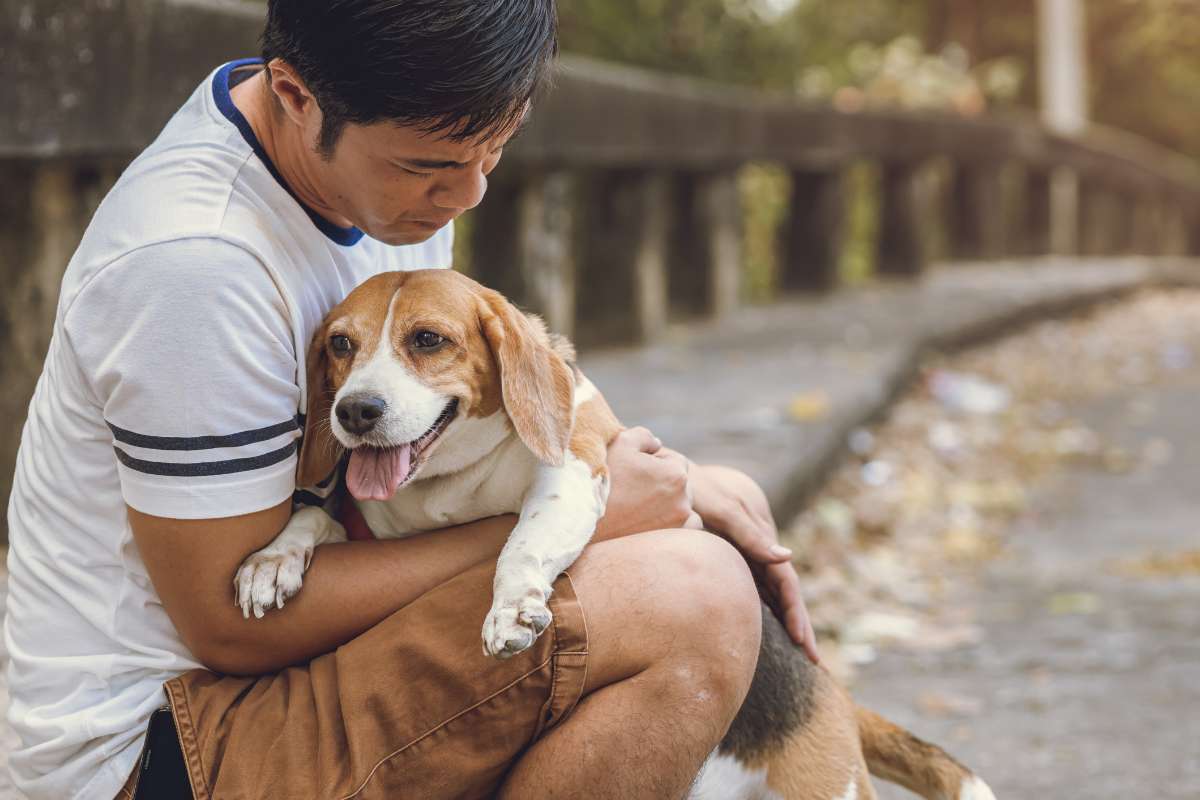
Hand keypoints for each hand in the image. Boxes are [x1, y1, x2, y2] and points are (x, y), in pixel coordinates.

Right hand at [594, 427, 698, 540]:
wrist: (579, 515)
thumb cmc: (601, 476)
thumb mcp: (621, 442)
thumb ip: (645, 436)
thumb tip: (656, 445)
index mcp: (676, 474)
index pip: (674, 461)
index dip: (653, 461)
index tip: (633, 469)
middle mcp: (683, 501)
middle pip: (679, 485)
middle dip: (662, 482)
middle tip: (632, 487)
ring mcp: (677, 525)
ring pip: (683, 507)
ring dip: (671, 504)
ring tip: (642, 506)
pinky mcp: (668, 543)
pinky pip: (685, 530)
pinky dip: (675, 525)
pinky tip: (653, 522)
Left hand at [689, 464, 819, 663]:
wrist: (673, 476)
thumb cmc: (695, 490)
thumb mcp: (721, 509)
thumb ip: (750, 533)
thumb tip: (787, 557)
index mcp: (760, 538)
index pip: (786, 583)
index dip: (796, 612)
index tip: (801, 642)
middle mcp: (757, 549)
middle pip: (785, 592)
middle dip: (800, 624)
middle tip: (814, 659)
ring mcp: (745, 554)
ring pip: (772, 593)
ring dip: (787, 620)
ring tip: (799, 651)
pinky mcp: (730, 558)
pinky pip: (754, 589)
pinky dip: (766, 609)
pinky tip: (766, 628)